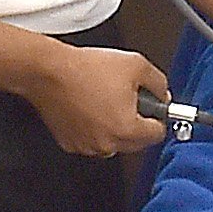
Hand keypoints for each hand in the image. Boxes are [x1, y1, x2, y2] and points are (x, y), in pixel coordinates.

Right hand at [27, 45, 173, 157]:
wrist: (48, 71)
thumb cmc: (85, 68)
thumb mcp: (135, 65)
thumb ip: (158, 83)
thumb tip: (163, 94)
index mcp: (127, 130)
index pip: (157, 134)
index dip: (157, 116)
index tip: (153, 108)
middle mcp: (107, 145)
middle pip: (136, 142)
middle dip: (137, 122)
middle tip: (128, 100)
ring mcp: (87, 146)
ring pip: (113, 143)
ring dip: (115, 127)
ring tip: (105, 100)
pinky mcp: (70, 144)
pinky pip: (91, 140)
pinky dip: (93, 128)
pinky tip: (89, 107)